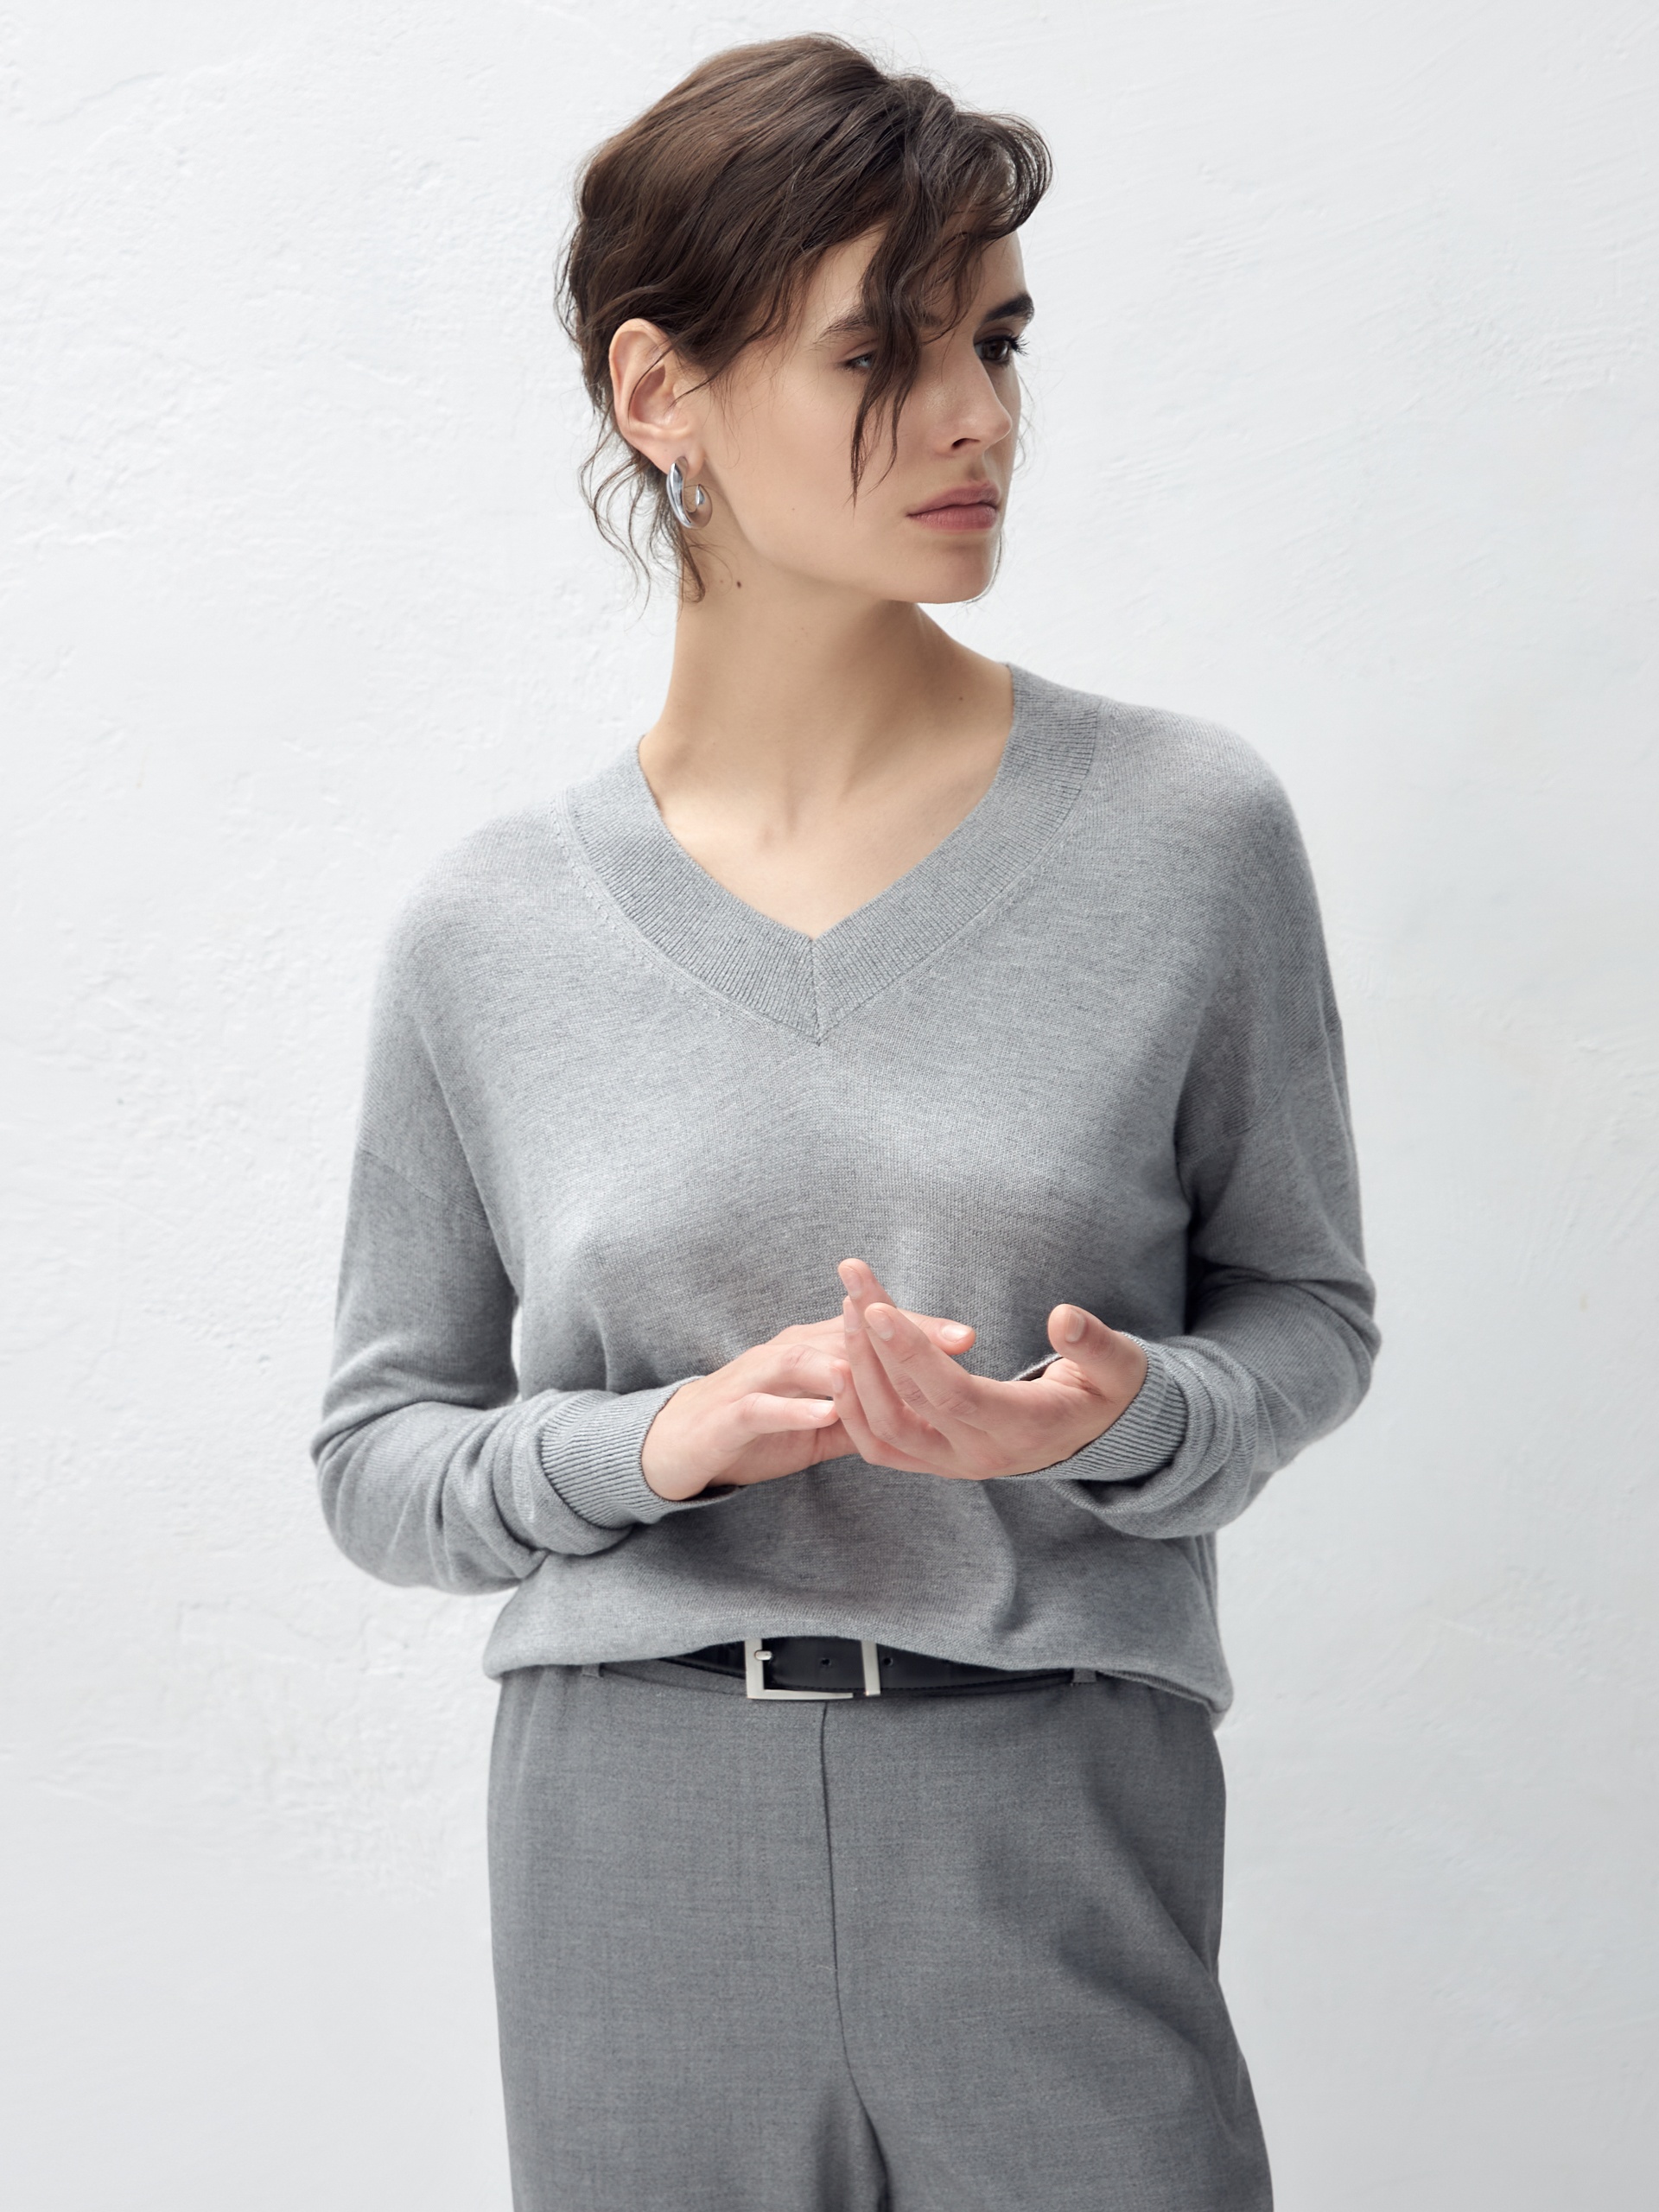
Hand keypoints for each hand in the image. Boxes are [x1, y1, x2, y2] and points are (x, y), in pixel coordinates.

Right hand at [640, 1307, 977, 1500]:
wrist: (682, 1442)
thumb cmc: (758, 1424)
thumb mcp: (822, 1420)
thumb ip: (866, 1411)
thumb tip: (923, 1414)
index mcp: (813, 1350)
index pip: (871, 1333)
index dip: (918, 1331)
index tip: (968, 1337)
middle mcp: (788, 1352)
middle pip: (845, 1334)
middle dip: (897, 1336)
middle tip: (949, 1343)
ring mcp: (757, 1379)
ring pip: (804, 1362)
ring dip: (845, 1361)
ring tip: (889, 1367)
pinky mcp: (732, 1413)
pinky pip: (764, 1407)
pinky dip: (795, 1408)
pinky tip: (828, 1412)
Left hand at [832, 1258, 1148, 1480]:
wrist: (1097, 1435)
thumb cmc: (1107, 1391)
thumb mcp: (1120, 1366)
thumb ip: (1095, 1345)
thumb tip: (1064, 1316)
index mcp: (1025, 1429)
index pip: (955, 1394)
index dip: (912, 1354)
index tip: (877, 1308)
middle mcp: (982, 1456)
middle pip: (910, 1404)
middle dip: (872, 1344)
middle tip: (853, 1286)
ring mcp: (954, 1464)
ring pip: (886, 1429)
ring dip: (857, 1371)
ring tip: (846, 1308)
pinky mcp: (936, 1461)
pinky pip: (881, 1446)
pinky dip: (853, 1409)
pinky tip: (838, 1361)